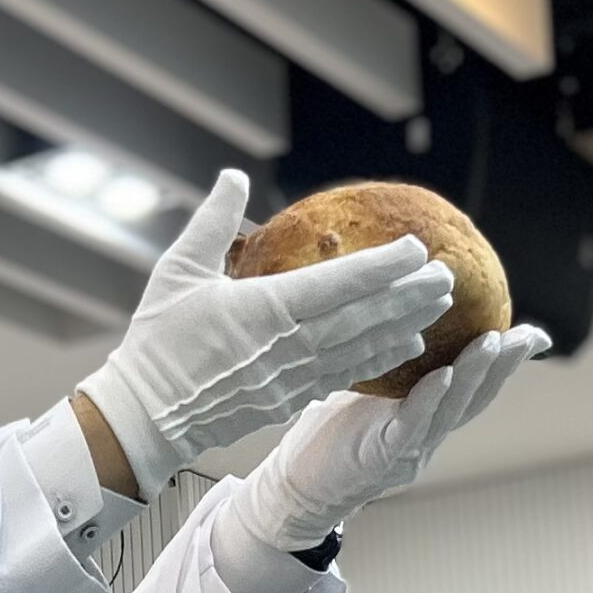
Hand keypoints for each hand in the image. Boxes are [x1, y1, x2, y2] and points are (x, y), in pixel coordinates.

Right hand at [78, 169, 454, 497]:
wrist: (145, 416)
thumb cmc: (157, 342)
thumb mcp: (178, 271)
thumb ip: (213, 222)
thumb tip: (234, 176)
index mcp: (265, 310)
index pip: (340, 284)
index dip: (385, 266)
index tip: (416, 248)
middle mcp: (288, 346)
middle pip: (363, 317)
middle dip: (410, 297)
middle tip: (447, 277)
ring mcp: (291, 377)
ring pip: (361, 349)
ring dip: (403, 326)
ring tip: (438, 307)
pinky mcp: (288, 398)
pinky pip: (344, 375)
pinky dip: (378, 358)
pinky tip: (404, 345)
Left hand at [219, 326, 548, 552]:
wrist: (294, 488)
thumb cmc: (328, 436)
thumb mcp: (369, 394)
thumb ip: (393, 368)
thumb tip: (400, 321)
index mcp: (426, 419)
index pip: (473, 389)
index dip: (504, 366)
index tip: (535, 336)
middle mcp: (426, 437)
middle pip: (475, 400)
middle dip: (503, 367)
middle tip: (525, 335)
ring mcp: (408, 449)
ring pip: (451, 411)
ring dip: (475, 376)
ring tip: (492, 342)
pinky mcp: (382, 457)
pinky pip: (412, 426)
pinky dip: (430, 401)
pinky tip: (444, 376)